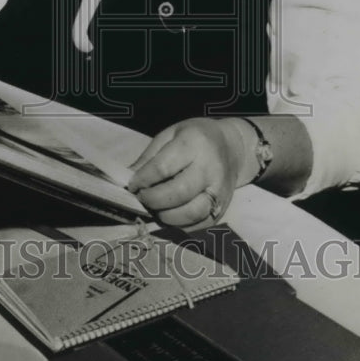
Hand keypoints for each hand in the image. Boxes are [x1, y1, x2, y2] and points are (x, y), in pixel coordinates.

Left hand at [127, 117, 244, 227]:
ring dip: (166, 216)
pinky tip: (169, 216)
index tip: (132, 185)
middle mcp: (210, 167)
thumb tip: (127, 180)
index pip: (163, 167)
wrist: (233, 148)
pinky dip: (180, 225)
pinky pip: (199, 225)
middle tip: (141, 198)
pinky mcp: (222, 208)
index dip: (143, 180)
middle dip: (153, 200)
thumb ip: (148, 157)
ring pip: (191, 213)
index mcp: (194, 143)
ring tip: (154, 209)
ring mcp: (219, 190)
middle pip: (178, 193)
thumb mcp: (170, 135)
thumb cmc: (196, 138)